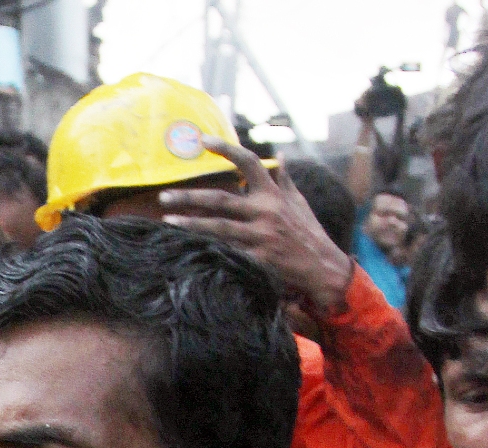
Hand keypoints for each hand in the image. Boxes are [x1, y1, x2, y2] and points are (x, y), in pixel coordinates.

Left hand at [159, 136, 354, 316]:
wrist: (323, 267)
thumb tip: (280, 155)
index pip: (249, 163)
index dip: (226, 149)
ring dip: (191, 225)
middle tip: (163, 196)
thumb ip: (284, 179)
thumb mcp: (299, 202)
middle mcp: (266, 211)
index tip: (203, 140)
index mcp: (273, 194)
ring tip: (168, 222)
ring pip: (219, 227)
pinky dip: (208, 250)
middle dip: (190, 197)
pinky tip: (187, 249)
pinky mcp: (259, 258)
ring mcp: (261, 235)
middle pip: (220, 199)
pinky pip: (228, 252)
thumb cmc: (308, 232)